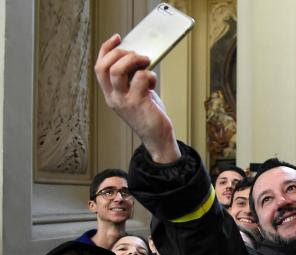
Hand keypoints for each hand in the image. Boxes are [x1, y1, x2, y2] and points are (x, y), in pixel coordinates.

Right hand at [94, 34, 180, 162]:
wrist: (158, 137)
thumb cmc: (149, 114)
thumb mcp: (135, 94)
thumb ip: (132, 78)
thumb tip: (138, 57)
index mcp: (110, 93)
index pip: (99, 67)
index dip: (106, 49)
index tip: (117, 38)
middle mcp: (113, 97)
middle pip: (104, 66)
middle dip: (120, 53)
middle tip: (137, 54)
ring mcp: (124, 100)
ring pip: (117, 70)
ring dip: (133, 60)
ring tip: (146, 62)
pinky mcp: (138, 103)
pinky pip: (141, 78)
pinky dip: (150, 75)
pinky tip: (154, 83)